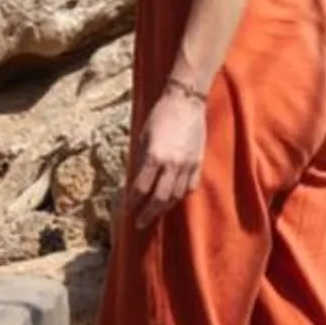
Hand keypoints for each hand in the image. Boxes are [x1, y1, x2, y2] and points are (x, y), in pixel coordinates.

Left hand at [127, 82, 206, 226]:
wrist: (186, 101)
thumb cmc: (160, 115)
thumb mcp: (143, 136)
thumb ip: (140, 160)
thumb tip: (135, 180)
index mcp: (154, 156)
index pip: (141, 188)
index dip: (133, 201)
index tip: (127, 209)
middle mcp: (171, 165)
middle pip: (159, 199)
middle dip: (148, 213)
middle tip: (139, 223)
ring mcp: (187, 165)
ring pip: (176, 196)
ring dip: (164, 207)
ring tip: (155, 212)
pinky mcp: (198, 163)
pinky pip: (190, 187)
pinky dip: (181, 196)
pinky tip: (173, 199)